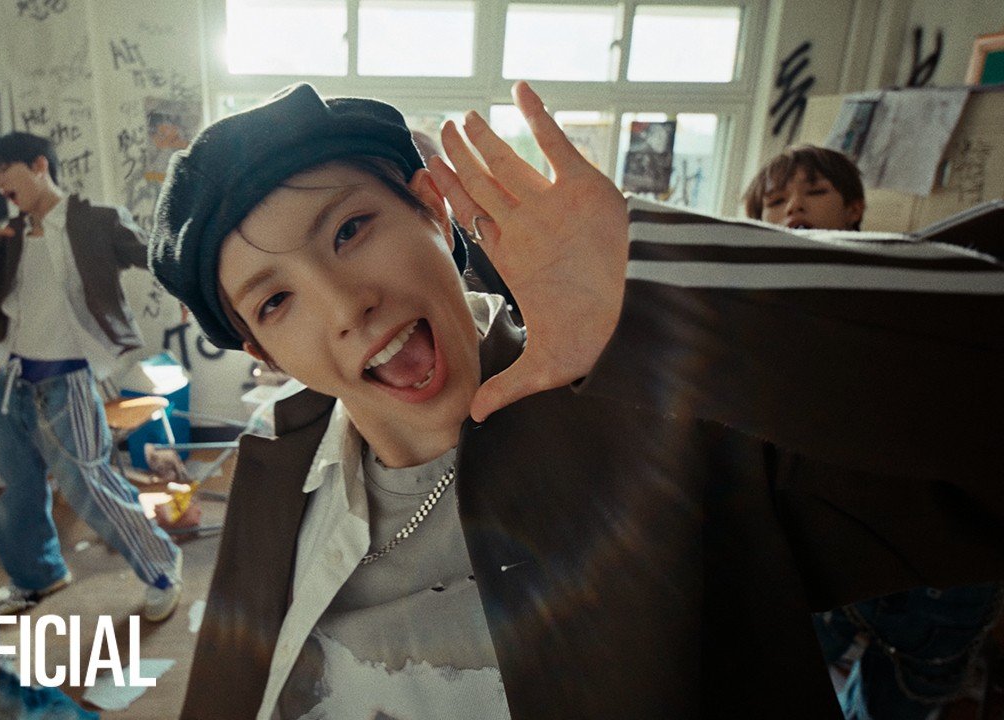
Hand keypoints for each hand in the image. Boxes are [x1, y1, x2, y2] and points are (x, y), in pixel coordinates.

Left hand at [428, 81, 628, 421]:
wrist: (640, 315)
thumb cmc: (595, 335)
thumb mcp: (547, 366)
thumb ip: (508, 386)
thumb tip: (472, 418)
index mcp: (511, 255)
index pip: (469, 216)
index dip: (445, 193)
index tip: (422, 171)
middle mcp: (528, 225)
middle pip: (483, 182)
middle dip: (458, 157)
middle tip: (435, 131)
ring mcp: (555, 204)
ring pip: (511, 162)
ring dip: (486, 138)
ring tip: (461, 116)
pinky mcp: (587, 187)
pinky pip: (558, 145)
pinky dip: (540, 117)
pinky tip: (521, 90)